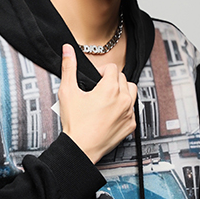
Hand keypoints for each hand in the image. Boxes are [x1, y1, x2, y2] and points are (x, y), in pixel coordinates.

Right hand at [58, 44, 136, 163]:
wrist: (81, 149)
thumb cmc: (75, 124)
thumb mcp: (67, 92)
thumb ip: (69, 67)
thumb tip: (68, 49)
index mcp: (110, 88)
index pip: (112, 68)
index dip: (102, 70)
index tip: (95, 78)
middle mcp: (123, 99)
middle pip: (123, 78)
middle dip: (112, 80)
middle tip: (99, 89)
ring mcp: (129, 113)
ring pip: (132, 92)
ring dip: (122, 91)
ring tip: (108, 98)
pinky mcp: (130, 125)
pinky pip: (132, 110)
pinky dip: (124, 108)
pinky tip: (112, 112)